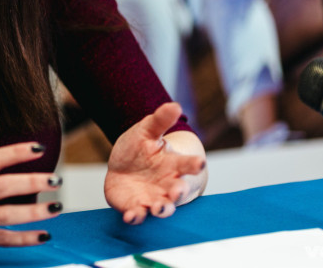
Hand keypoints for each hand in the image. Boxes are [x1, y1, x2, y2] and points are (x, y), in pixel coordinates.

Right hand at [0, 119, 62, 259]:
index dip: (17, 152)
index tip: (39, 149)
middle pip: (3, 186)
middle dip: (32, 182)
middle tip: (55, 180)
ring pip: (5, 215)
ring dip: (34, 212)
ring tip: (56, 206)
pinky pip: (3, 239)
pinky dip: (24, 239)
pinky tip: (43, 235)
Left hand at [104, 102, 205, 224]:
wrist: (122, 166)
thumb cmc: (140, 148)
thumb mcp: (146, 131)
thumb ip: (160, 120)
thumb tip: (175, 105)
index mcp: (172, 165)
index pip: (187, 165)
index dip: (194, 164)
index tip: (200, 162)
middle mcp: (166, 185)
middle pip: (177, 191)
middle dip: (179, 192)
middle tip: (178, 190)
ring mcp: (151, 198)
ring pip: (161, 207)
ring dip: (162, 209)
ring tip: (159, 208)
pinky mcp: (135, 207)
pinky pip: (137, 215)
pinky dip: (136, 216)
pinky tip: (132, 215)